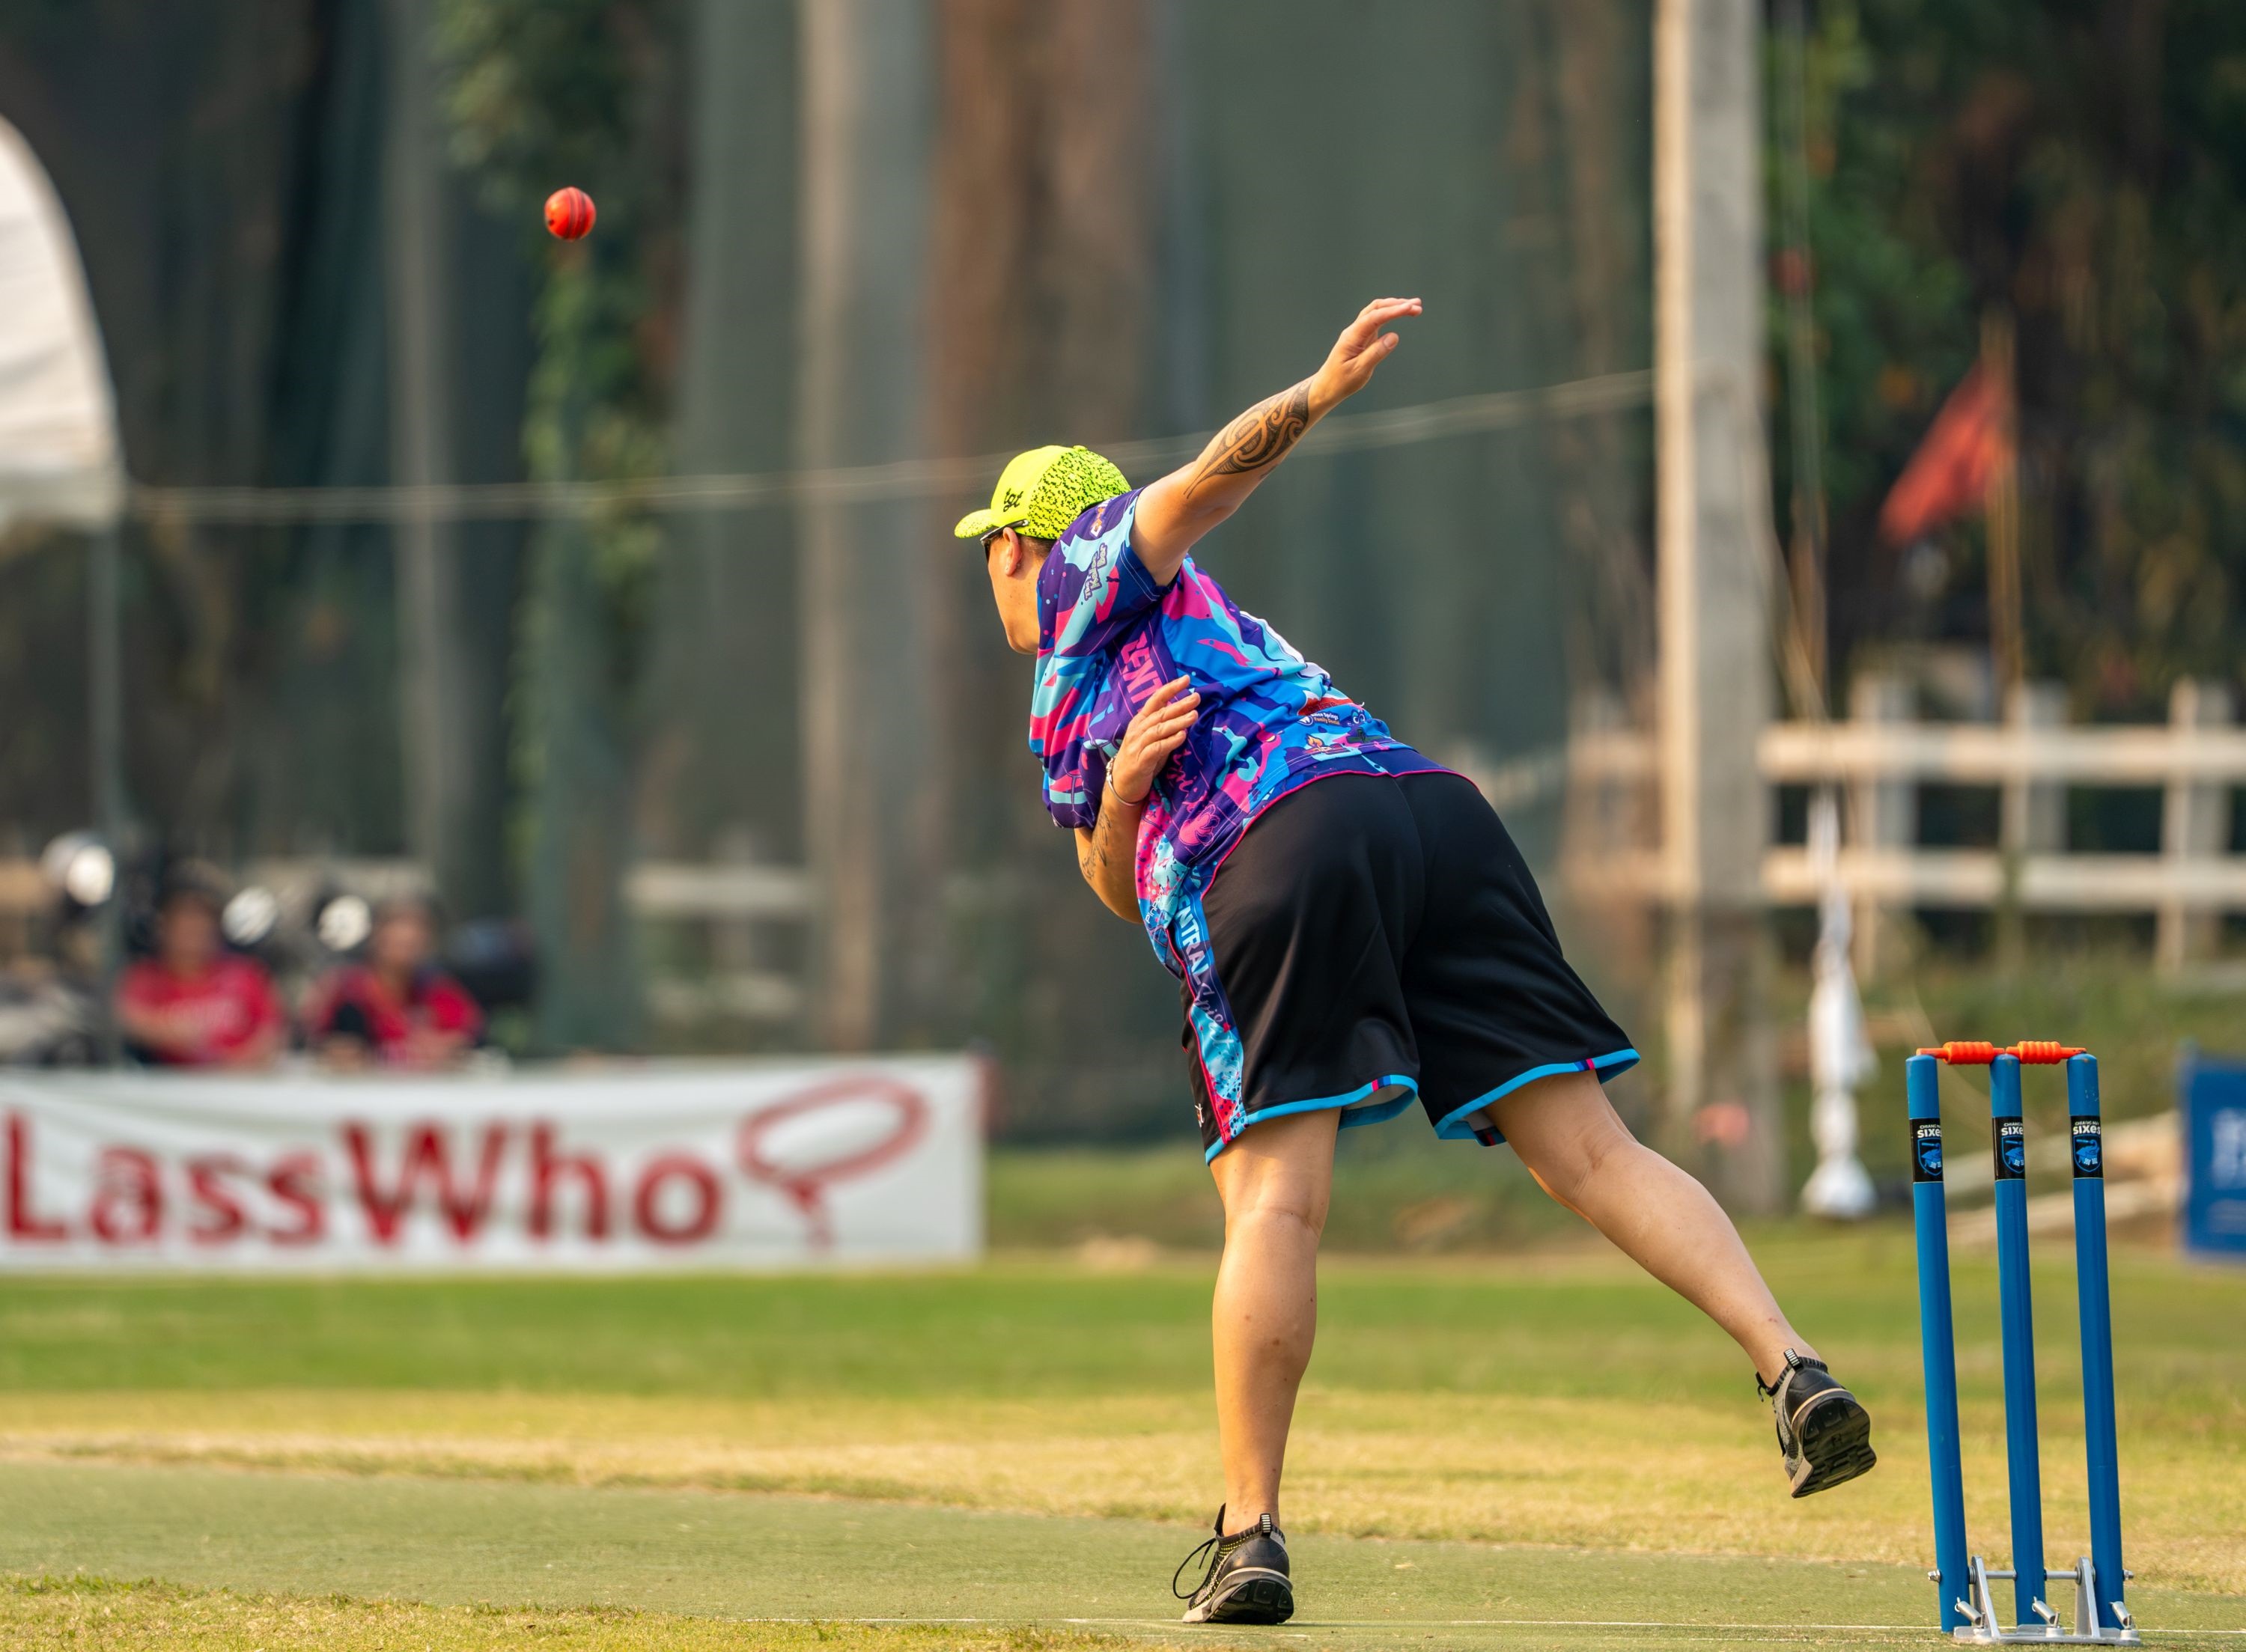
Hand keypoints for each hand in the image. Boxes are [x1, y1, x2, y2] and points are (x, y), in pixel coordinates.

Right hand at [1109, 676, 1199, 805]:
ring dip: (1177, 721)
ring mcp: (1137, 745)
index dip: (1170, 689)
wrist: (1121, 786)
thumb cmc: (1140, 761)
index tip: (1186, 680)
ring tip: (1194, 715)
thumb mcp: (1152, 741)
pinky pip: (1157, 748)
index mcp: (1140, 722)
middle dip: (1179, 704)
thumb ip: (1164, 728)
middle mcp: (1138, 730)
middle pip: (1160, 713)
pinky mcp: (1141, 761)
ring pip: (1159, 729)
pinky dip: (1170, 741)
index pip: (1155, 700)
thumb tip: (1183, 713)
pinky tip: (1182, 736)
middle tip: (1196, 697)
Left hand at [1310, 297, 1421, 412]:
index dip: (1393, 311)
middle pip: (1375, 309)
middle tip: (1417, 305)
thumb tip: (1394, 336)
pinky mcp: (1362, 338)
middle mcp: (1354, 331)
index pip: (1374, 317)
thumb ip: (1376, 353)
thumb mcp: (1359, 371)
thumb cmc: (1340, 382)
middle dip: (1396, 304)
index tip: (1410, 308)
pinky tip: (1399, 313)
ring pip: (1376, 312)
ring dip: (1394, 306)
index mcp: (1352, 337)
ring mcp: (1358, 333)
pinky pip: (1376, 320)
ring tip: (1413, 306)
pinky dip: (1389, 314)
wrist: (1326, 388)